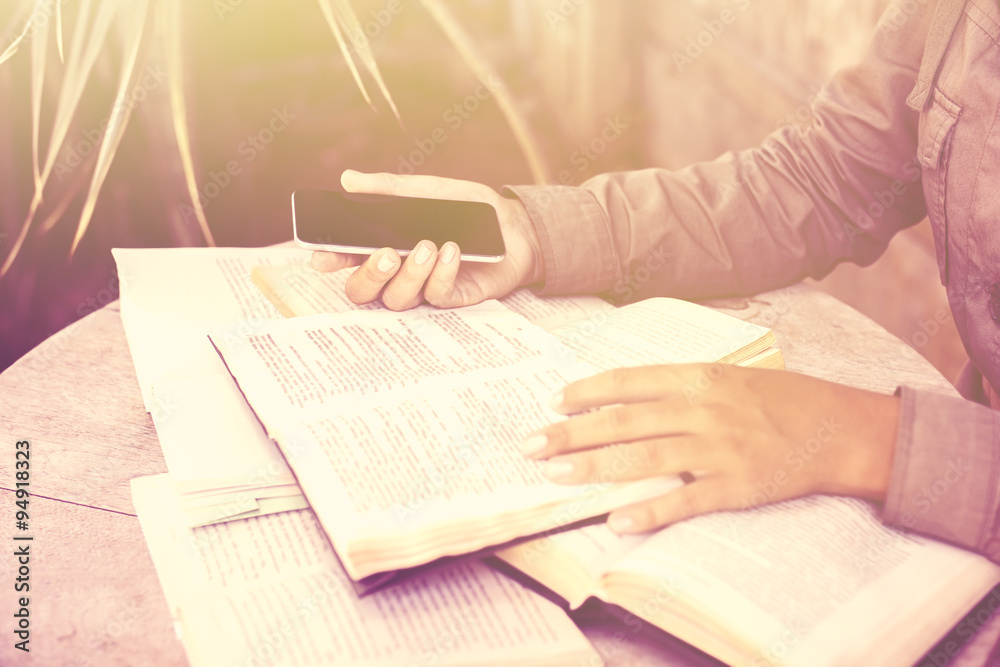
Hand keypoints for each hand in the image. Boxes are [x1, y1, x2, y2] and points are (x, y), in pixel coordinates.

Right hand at [311, 170, 543, 309]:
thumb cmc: (467, 208)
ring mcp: (424, 288)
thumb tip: (348, 179)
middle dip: (370, 275)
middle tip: (387, 253)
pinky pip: (437, 296)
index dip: (332, 261)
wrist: (514, 224)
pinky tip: (451, 252)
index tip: (323, 257)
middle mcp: (399, 273)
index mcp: (385, 246)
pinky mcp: (453, 298)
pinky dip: (441, 275)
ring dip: (410, 274)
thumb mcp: (427, 191)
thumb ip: (388, 188)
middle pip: (364, 292)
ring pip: (398, 299)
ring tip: (427, 246)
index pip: (348, 260)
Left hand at [521, 364, 899, 533]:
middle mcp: (702, 410)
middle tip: (531, 444)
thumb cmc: (781, 399)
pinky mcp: (736, 485)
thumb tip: (630, 396)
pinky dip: (651, 511)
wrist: (839, 428)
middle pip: (624, 421)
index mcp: (699, 378)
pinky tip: (618, 521)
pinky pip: (686, 500)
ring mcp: (718, 448)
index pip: (629, 382)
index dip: (587, 392)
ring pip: (644, 458)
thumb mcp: (730, 376)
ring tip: (556, 476)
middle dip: (572, 433)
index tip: (554, 401)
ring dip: (595, 468)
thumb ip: (682, 385)